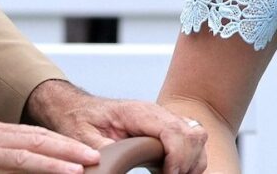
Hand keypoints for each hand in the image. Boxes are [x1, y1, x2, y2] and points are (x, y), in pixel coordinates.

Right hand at [0, 112, 99, 173]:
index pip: (37, 136)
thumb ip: (0, 142)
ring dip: (51, 165)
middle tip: (94, 158)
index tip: (86, 151)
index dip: (63, 143)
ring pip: (22, 159)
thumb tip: (26, 149)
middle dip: (67, 151)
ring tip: (76, 171)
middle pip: (36, 144)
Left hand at [25, 80, 206, 173]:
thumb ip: (101, 150)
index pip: (173, 130)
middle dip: (187, 162)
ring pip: (198, 137)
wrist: (78, 109)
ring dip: (191, 161)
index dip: (178, 156)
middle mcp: (156, 113)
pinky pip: (192, 140)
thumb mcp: (83, 137)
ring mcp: (163, 118)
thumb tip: (108, 163)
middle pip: (193, 134)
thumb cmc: (80, 120)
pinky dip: (190, 158)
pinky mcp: (165, 128)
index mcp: (139, 112)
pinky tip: (172, 171)